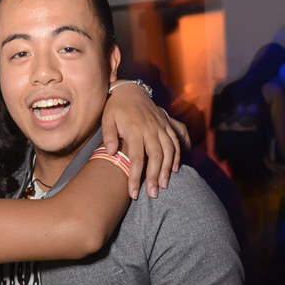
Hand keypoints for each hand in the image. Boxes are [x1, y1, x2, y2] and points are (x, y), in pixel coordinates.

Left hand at [103, 82, 189, 198]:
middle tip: (153, 194)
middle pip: (155, 157)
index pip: (136, 158)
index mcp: (135, 130)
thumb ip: (108, 135)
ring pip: (169, 150)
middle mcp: (150, 129)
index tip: (133, 193)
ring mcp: (160, 126)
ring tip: (164, 185)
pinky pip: (176, 140)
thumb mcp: (106, 118)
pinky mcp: (167, 124)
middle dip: (154, 177)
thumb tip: (110, 152)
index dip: (135, 177)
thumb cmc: (115, 108)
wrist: (130, 90)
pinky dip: (178, 155)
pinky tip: (175, 169)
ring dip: (167, 168)